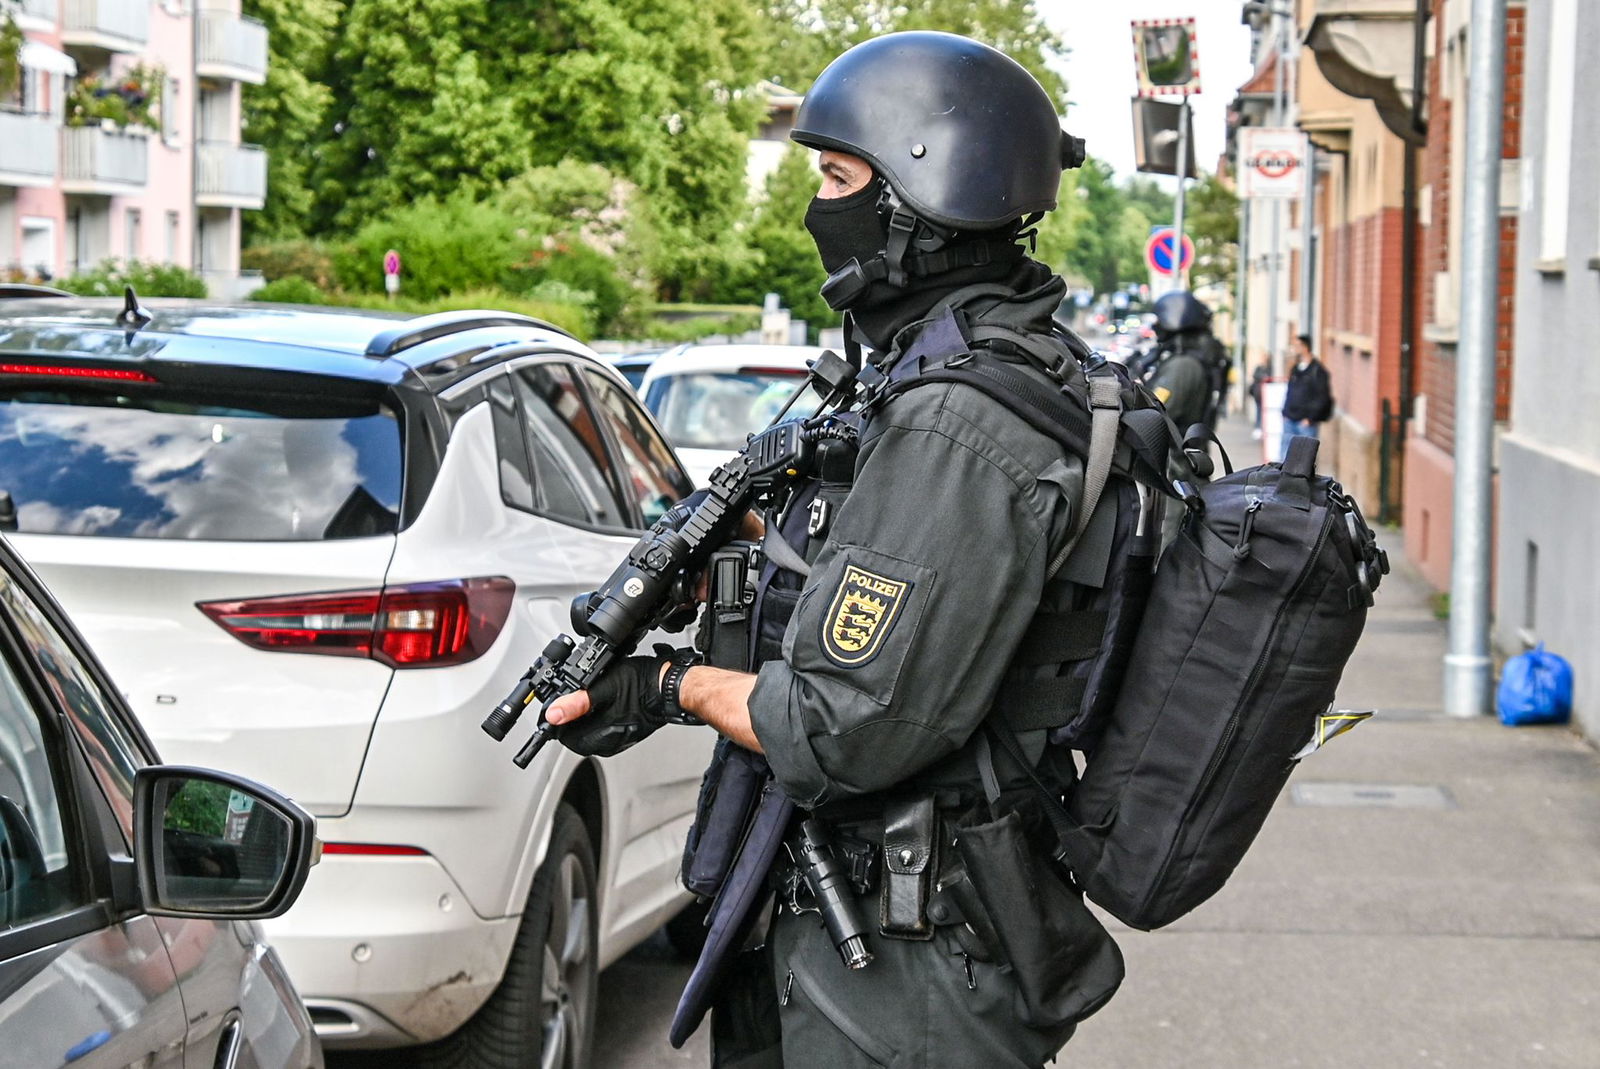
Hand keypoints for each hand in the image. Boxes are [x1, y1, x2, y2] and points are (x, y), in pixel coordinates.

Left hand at [543, 648, 680, 756]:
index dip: (556, 719)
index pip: (562, 737)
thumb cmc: (643, 684)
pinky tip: (601, 705)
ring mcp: (616, 741)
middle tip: (572, 698)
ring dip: (581, 719)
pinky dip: (595, 720)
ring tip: (588, 699)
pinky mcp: (623, 736)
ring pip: (586, 735)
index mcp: (601, 736)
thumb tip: (553, 715)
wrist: (669, 687)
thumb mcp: (603, 685)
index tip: (557, 704)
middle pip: (573, 737)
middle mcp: (608, 744)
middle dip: (568, 719)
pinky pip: (599, 733)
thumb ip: (576, 703)